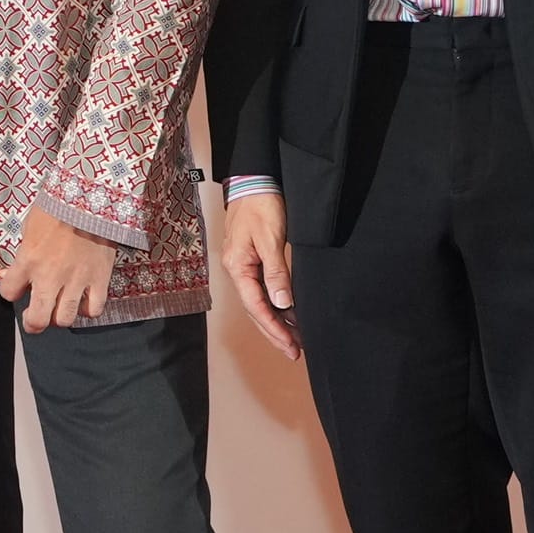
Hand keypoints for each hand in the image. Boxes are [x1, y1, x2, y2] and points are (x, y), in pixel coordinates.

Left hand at [5, 207, 118, 333]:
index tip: (16, 287)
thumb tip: (8, 274)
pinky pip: (94, 309)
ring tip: (60, 307)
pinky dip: (88, 309)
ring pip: (65, 319)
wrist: (91, 196)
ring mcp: (77, 279)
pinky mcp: (100, 278)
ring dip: (59, 317)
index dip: (10, 292)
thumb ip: (21, 254)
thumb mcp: (29, 226)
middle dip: (32, 323)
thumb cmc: (58, 206)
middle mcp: (50, 275)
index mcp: (28, 259)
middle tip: (34, 316)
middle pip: (38, 320)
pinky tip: (84, 300)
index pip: (8, 292)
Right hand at [208, 187, 295, 355]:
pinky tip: (290, 314)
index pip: (256, 306)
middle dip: (275, 333)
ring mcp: (243, 266)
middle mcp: (237, 270)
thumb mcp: (270, 238)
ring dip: (276, 322)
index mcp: (237, 266)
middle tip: (294, 352)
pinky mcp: (252, 261)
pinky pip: (262, 290)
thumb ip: (276, 271)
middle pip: (256, 310)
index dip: (274, 329)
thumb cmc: (261, 205)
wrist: (254, 180)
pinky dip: (276, 305)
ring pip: (259, 302)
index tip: (291, 346)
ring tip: (296, 339)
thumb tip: (282, 303)